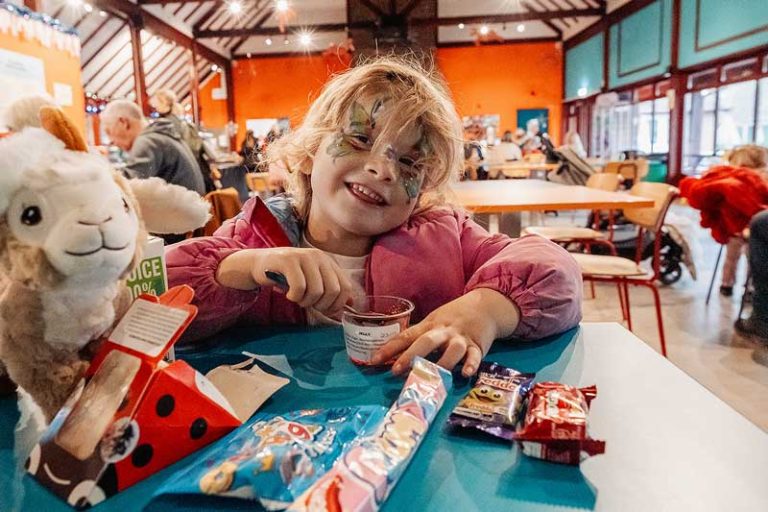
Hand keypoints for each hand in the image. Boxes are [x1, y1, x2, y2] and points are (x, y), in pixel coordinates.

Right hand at [217, 247, 358, 313]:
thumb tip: (350, 304)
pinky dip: (295, 297)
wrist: (260, 264)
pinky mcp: (288, 260)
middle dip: (321, 305)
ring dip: (306, 302)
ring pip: (317, 290)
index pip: (346, 287)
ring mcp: (304, 256)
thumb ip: (329, 289)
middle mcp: (319, 256)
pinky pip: (299, 287)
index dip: (337, 304)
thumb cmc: (288, 276)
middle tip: (308, 305)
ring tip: (297, 298)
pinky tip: (289, 295)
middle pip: (333, 290)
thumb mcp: (312, 280)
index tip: (325, 310)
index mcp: (329, 261)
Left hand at [370, 289, 519, 376]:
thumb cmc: (452, 318)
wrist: (485, 306)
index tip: (373, 360)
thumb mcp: (433, 322)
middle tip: (395, 370)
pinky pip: (475, 355)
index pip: (406, 336)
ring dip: (442, 362)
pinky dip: (471, 364)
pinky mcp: (478, 346)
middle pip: (426, 341)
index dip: (389, 348)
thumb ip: (418, 338)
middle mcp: (443, 331)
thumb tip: (393, 356)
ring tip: (432, 376)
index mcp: (429, 325)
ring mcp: (461, 338)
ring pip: (452, 349)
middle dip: (410, 356)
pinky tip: (466, 373)